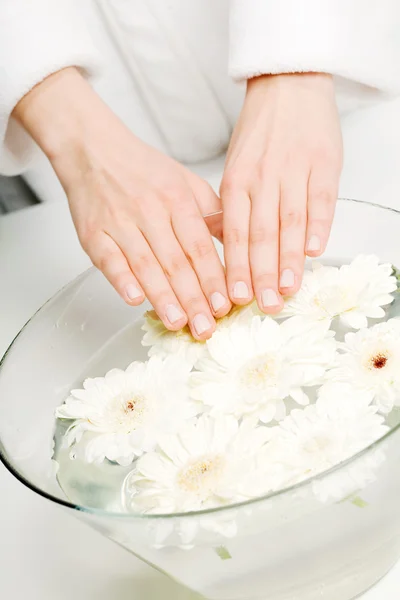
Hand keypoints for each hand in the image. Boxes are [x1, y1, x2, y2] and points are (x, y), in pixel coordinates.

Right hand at [14, 68, 230, 339]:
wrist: (94, 149)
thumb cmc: (143, 170)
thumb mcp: (187, 183)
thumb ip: (212, 214)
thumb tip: (241, 243)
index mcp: (177, 199)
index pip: (199, 246)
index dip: (212, 278)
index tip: (224, 305)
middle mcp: (150, 211)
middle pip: (175, 262)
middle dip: (193, 298)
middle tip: (206, 327)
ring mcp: (119, 222)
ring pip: (145, 265)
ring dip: (162, 297)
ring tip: (178, 323)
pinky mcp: (93, 233)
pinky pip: (108, 259)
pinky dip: (121, 279)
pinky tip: (134, 299)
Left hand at [221, 73, 342, 312]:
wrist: (288, 86)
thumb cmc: (260, 133)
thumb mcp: (234, 166)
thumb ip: (232, 205)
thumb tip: (224, 244)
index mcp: (237, 182)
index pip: (235, 233)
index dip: (236, 267)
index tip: (237, 297)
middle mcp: (262, 178)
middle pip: (261, 234)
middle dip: (262, 274)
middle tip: (266, 304)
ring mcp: (293, 170)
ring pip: (289, 222)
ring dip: (289, 259)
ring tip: (289, 288)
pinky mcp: (323, 163)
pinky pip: (320, 198)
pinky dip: (318, 225)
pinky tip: (314, 250)